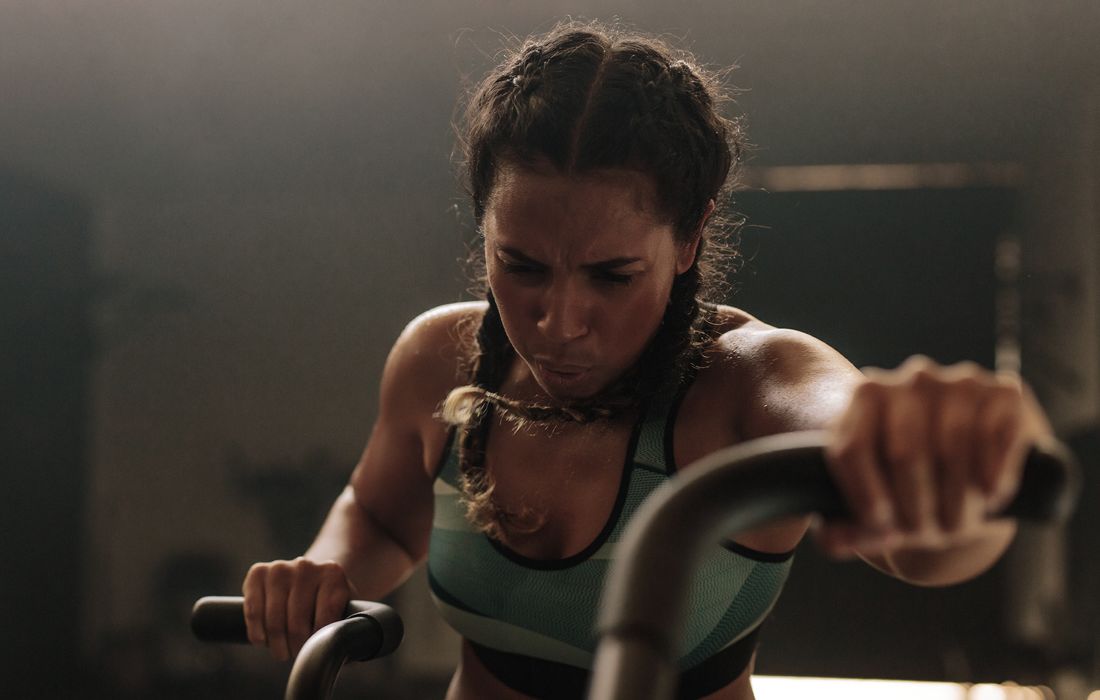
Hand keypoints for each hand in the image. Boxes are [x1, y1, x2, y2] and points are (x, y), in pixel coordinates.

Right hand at [242, 557, 357, 660]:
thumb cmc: (328, 604)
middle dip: (295, 647)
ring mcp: (280, 567)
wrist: (308, 579)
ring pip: (274, 619)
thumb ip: (347, 630)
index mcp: (333, 573)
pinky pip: (253, 610)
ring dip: (276, 644)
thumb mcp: (344, 612)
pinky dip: (257, 631)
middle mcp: (306, 566)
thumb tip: (338, 655)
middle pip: (296, 622)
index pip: (325, 618)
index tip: (317, 651)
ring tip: (282, 652)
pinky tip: (263, 641)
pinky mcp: (258, 572)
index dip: (319, 642)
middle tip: (296, 655)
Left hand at [817, 355, 1052, 557]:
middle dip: (914, 506)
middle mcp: (910, 380)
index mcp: (866, 397)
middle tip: (924, 533)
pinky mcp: (1004, 393)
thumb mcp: (884, 504)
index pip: (851, 449)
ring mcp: (959, 382)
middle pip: (903, 454)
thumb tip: (831, 540)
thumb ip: (852, 525)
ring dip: (956, 499)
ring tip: (956, 524)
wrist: (978, 453)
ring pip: (952, 448)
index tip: (879, 526)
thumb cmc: (918, 482)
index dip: (863, 495)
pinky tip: (988, 495)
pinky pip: (996, 438)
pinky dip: (993, 476)